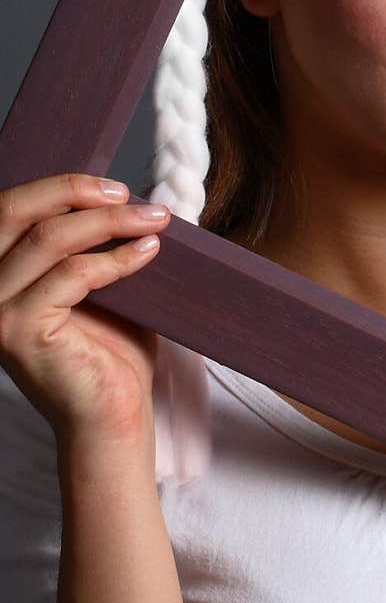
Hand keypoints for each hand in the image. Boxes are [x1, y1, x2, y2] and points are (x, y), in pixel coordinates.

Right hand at [0, 173, 170, 445]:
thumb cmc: (106, 352)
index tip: (114, 186)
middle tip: (129, 193)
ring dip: (110, 222)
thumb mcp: (92, 283)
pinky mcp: (20, 329)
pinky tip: (149, 252)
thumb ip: (87, 243)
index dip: (59, 187)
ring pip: (50, 238)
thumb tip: (118, 193)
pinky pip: (73, 273)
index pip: (10, 210)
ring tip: (155, 220)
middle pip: (17, 212)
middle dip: (76, 191)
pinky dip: (116, 257)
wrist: (111, 416)